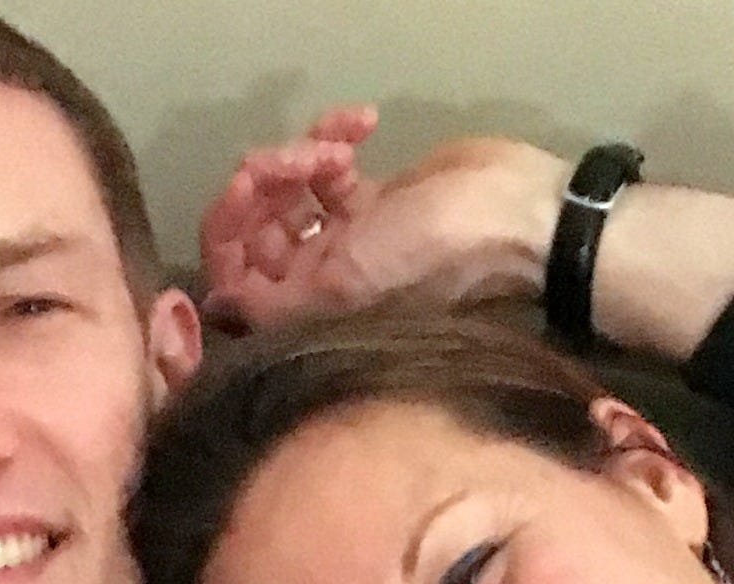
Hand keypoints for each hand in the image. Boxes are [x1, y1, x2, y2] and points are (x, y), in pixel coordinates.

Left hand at [198, 107, 567, 331]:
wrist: (515, 214)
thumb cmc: (435, 255)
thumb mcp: (344, 283)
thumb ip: (274, 298)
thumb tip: (218, 305)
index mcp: (306, 308)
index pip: (233, 275)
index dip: (228, 230)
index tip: (248, 187)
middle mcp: (318, 277)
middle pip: (254, 228)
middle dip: (266, 182)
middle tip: (298, 158)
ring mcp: (343, 236)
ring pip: (286, 189)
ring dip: (301, 154)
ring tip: (339, 147)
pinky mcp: (367, 198)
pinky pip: (325, 163)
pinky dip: (334, 135)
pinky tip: (364, 124)